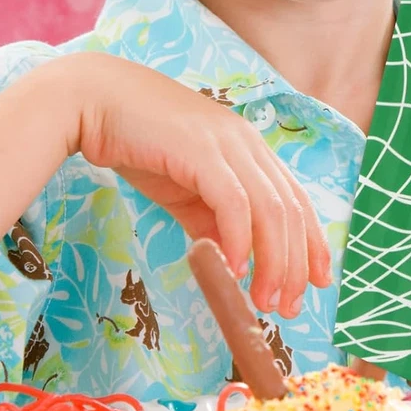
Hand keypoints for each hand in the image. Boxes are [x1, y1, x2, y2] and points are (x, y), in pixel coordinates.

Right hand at [72, 54, 332, 318]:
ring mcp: (226, 143)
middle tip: (287, 307)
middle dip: (295, 264)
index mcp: (248, 147)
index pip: (296, 199)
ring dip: (273, 261)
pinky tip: (234, 270)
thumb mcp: (184, 190)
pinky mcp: (201, 150)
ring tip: (263, 300)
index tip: (317, 282)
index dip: (312, 243)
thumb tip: (235, 262)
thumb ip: (211, 221)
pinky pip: (233, 202)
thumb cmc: (137, 142)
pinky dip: (239, 240)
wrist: (94, 103)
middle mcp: (247, 142)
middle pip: (290, 209)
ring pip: (270, 209)